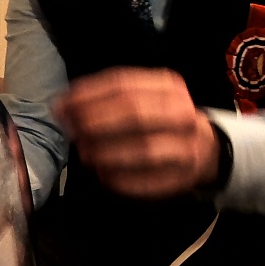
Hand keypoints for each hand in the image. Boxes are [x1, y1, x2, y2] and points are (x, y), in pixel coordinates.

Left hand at [53, 67, 219, 198]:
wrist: (204, 148)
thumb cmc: (157, 119)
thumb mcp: (139, 97)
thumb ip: (102, 98)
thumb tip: (61, 106)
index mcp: (168, 86)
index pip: (123, 84)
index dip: (87, 95)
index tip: (60, 106)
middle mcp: (182, 113)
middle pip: (135, 114)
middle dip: (96, 121)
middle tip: (71, 130)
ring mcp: (186, 146)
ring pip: (144, 149)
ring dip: (107, 152)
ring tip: (84, 154)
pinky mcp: (183, 177)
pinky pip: (149, 180)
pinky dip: (121, 179)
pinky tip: (102, 174)